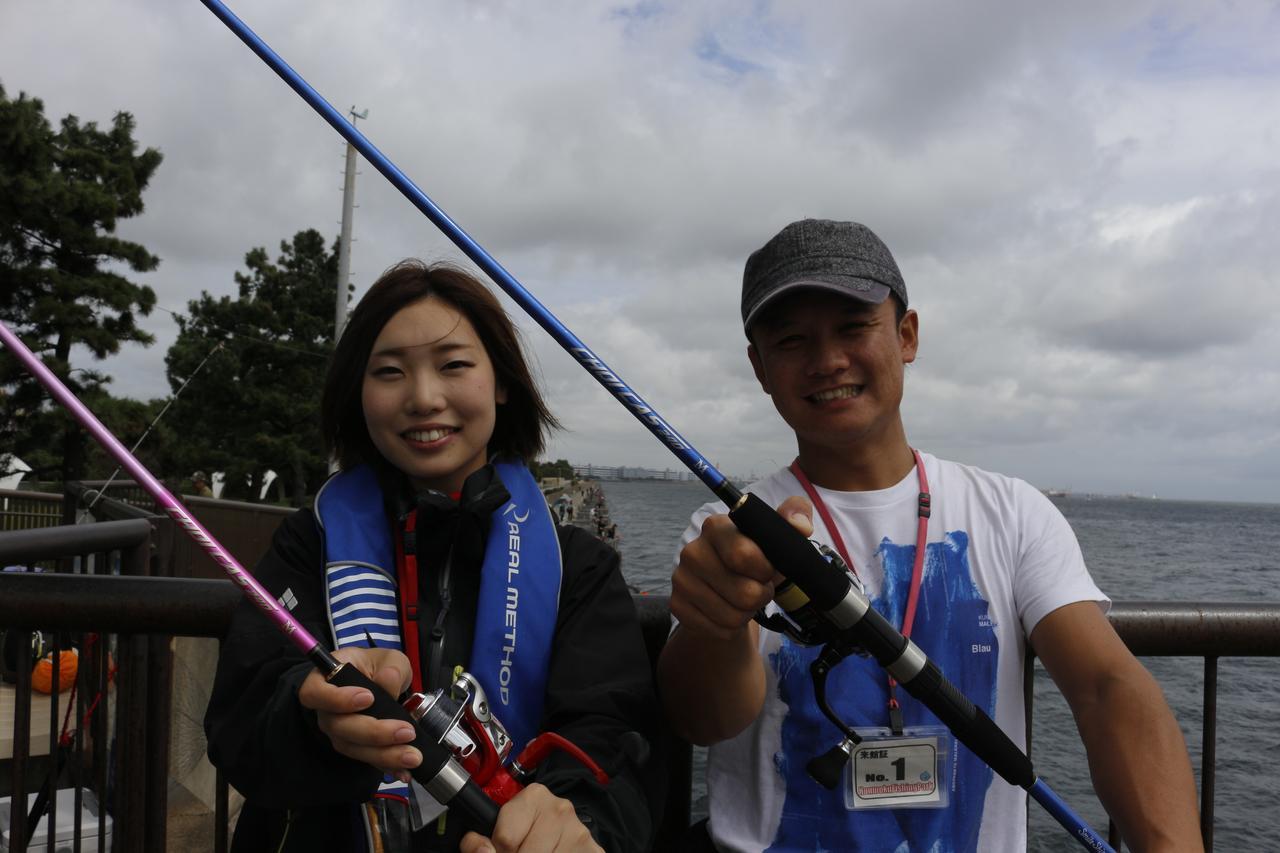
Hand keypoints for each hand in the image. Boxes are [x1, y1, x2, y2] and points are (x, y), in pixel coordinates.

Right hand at [296, 646, 418, 776]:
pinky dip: (387, 766)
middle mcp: (326, 710)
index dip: (336, 699)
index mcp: (327, 679)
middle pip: (339, 727)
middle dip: (373, 732)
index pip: (315, 693)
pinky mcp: (355, 748)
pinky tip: (405, 771)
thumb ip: (391, 666)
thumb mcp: (389, 658)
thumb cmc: (378, 667)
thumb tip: (388, 681)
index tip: (367, 698)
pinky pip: (367, 760)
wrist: (382, 683)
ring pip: (353, 748)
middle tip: (405, 732)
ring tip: (411, 756)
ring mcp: (339, 732)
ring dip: (384, 755)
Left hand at [459, 783, 601, 852]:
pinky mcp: (593, 851)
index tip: (502, 849)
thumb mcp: (498, 831)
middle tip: (520, 851)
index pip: (505, 838)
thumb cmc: (524, 834)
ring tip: (537, 852)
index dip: (498, 850)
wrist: (553, 832)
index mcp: (534, 796)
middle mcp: (561, 810)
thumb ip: (477, 842)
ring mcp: (579, 832)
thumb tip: (482, 849)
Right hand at [669, 495, 812, 640]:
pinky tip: (727, 610)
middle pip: (743, 593)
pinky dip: (731, 627)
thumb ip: (795, 518)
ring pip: (732, 617)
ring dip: (747, 613)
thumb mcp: (777, 535)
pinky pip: (719, 630)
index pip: (744, 556)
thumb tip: (801, 526)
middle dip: (761, 595)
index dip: (765, 570)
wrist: (726, 587)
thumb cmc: (755, 559)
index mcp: (716, 527)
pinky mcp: (677, 606)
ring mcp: (681, 579)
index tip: (768, 568)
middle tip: (758, 586)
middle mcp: (692, 551)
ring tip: (743, 599)